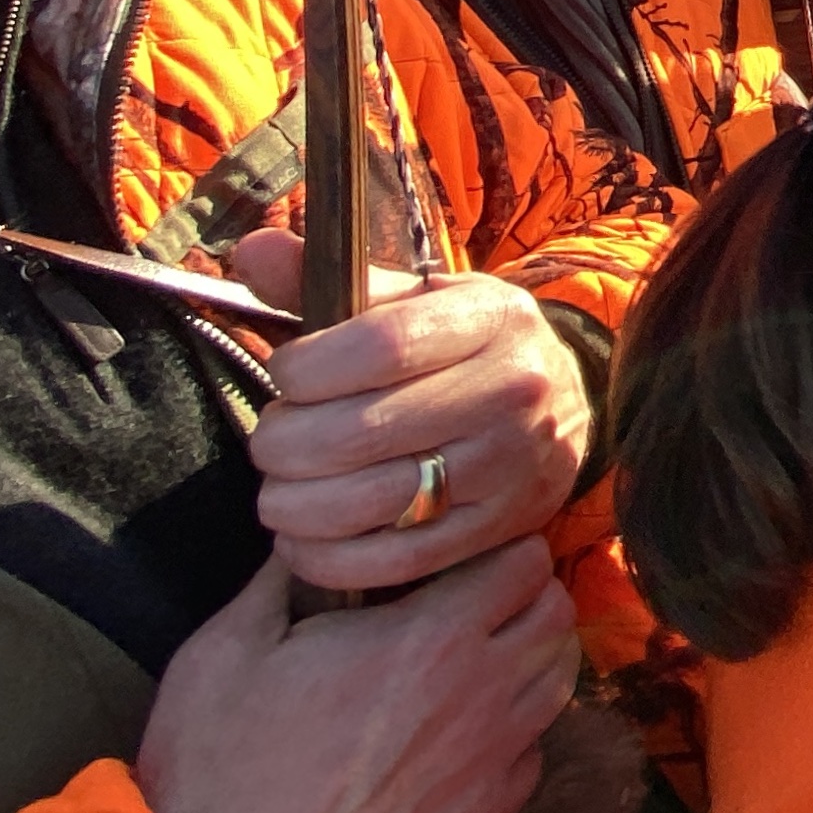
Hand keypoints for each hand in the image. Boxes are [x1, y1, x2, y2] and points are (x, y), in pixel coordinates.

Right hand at [137, 545, 578, 812]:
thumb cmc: (218, 770)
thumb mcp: (226, 650)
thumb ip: (284, 579)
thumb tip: (310, 539)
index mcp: (432, 638)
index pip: (525, 560)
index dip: (497, 549)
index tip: (458, 558)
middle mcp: (483, 693)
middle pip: (558, 614)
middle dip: (526, 595)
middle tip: (472, 602)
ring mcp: (493, 761)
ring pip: (559, 680)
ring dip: (529, 658)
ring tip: (472, 661)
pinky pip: (533, 750)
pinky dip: (514, 731)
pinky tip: (461, 733)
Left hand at [228, 238, 593, 591]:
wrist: (562, 405)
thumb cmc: (465, 347)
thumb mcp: (416, 299)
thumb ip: (329, 279)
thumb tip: (249, 251)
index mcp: (493, 317)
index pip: (378, 345)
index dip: (306, 368)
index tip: (286, 376)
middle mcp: (515, 389)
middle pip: (360, 431)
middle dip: (284, 444)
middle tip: (271, 443)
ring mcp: (513, 466)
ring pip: (371, 502)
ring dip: (295, 506)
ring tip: (279, 493)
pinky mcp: (502, 530)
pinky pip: (397, 561)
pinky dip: (329, 559)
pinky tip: (303, 539)